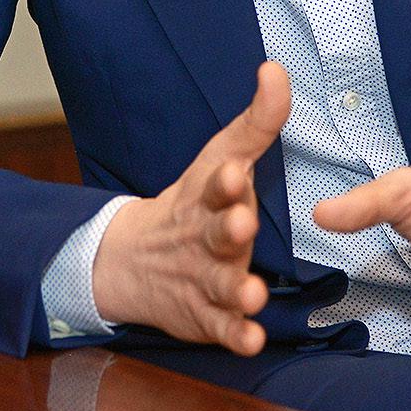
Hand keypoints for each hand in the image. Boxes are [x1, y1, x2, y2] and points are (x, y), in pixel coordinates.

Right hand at [91, 61, 289, 354]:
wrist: (134, 258)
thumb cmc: (197, 199)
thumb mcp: (223, 156)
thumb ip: (258, 120)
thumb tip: (277, 68)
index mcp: (209, 196)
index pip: (216, 184)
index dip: (226, 180)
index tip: (236, 171)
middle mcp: (204, 237)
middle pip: (216, 234)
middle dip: (229, 230)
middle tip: (243, 225)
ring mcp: (203, 278)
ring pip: (220, 285)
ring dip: (237, 290)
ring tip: (254, 294)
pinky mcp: (206, 316)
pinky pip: (222, 329)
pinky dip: (236, 336)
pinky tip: (252, 341)